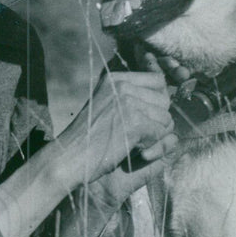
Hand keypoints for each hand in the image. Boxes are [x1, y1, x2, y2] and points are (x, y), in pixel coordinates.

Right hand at [54, 59, 174, 189]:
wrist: (68, 158)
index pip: (158, 80)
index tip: (146, 117)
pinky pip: (161, 133)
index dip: (158, 101)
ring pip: (166, 118)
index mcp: (115, 78)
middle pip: (165, 99)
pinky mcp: (135, 122)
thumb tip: (167, 90)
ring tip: (132, 142)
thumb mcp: (106, 105)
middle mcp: (123, 85)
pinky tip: (132, 149)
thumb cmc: (88, 138)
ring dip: (155, 135)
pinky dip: (151, 146)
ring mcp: (129, 102)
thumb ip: (130, 95)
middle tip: (137, 134)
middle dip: (158, 120)